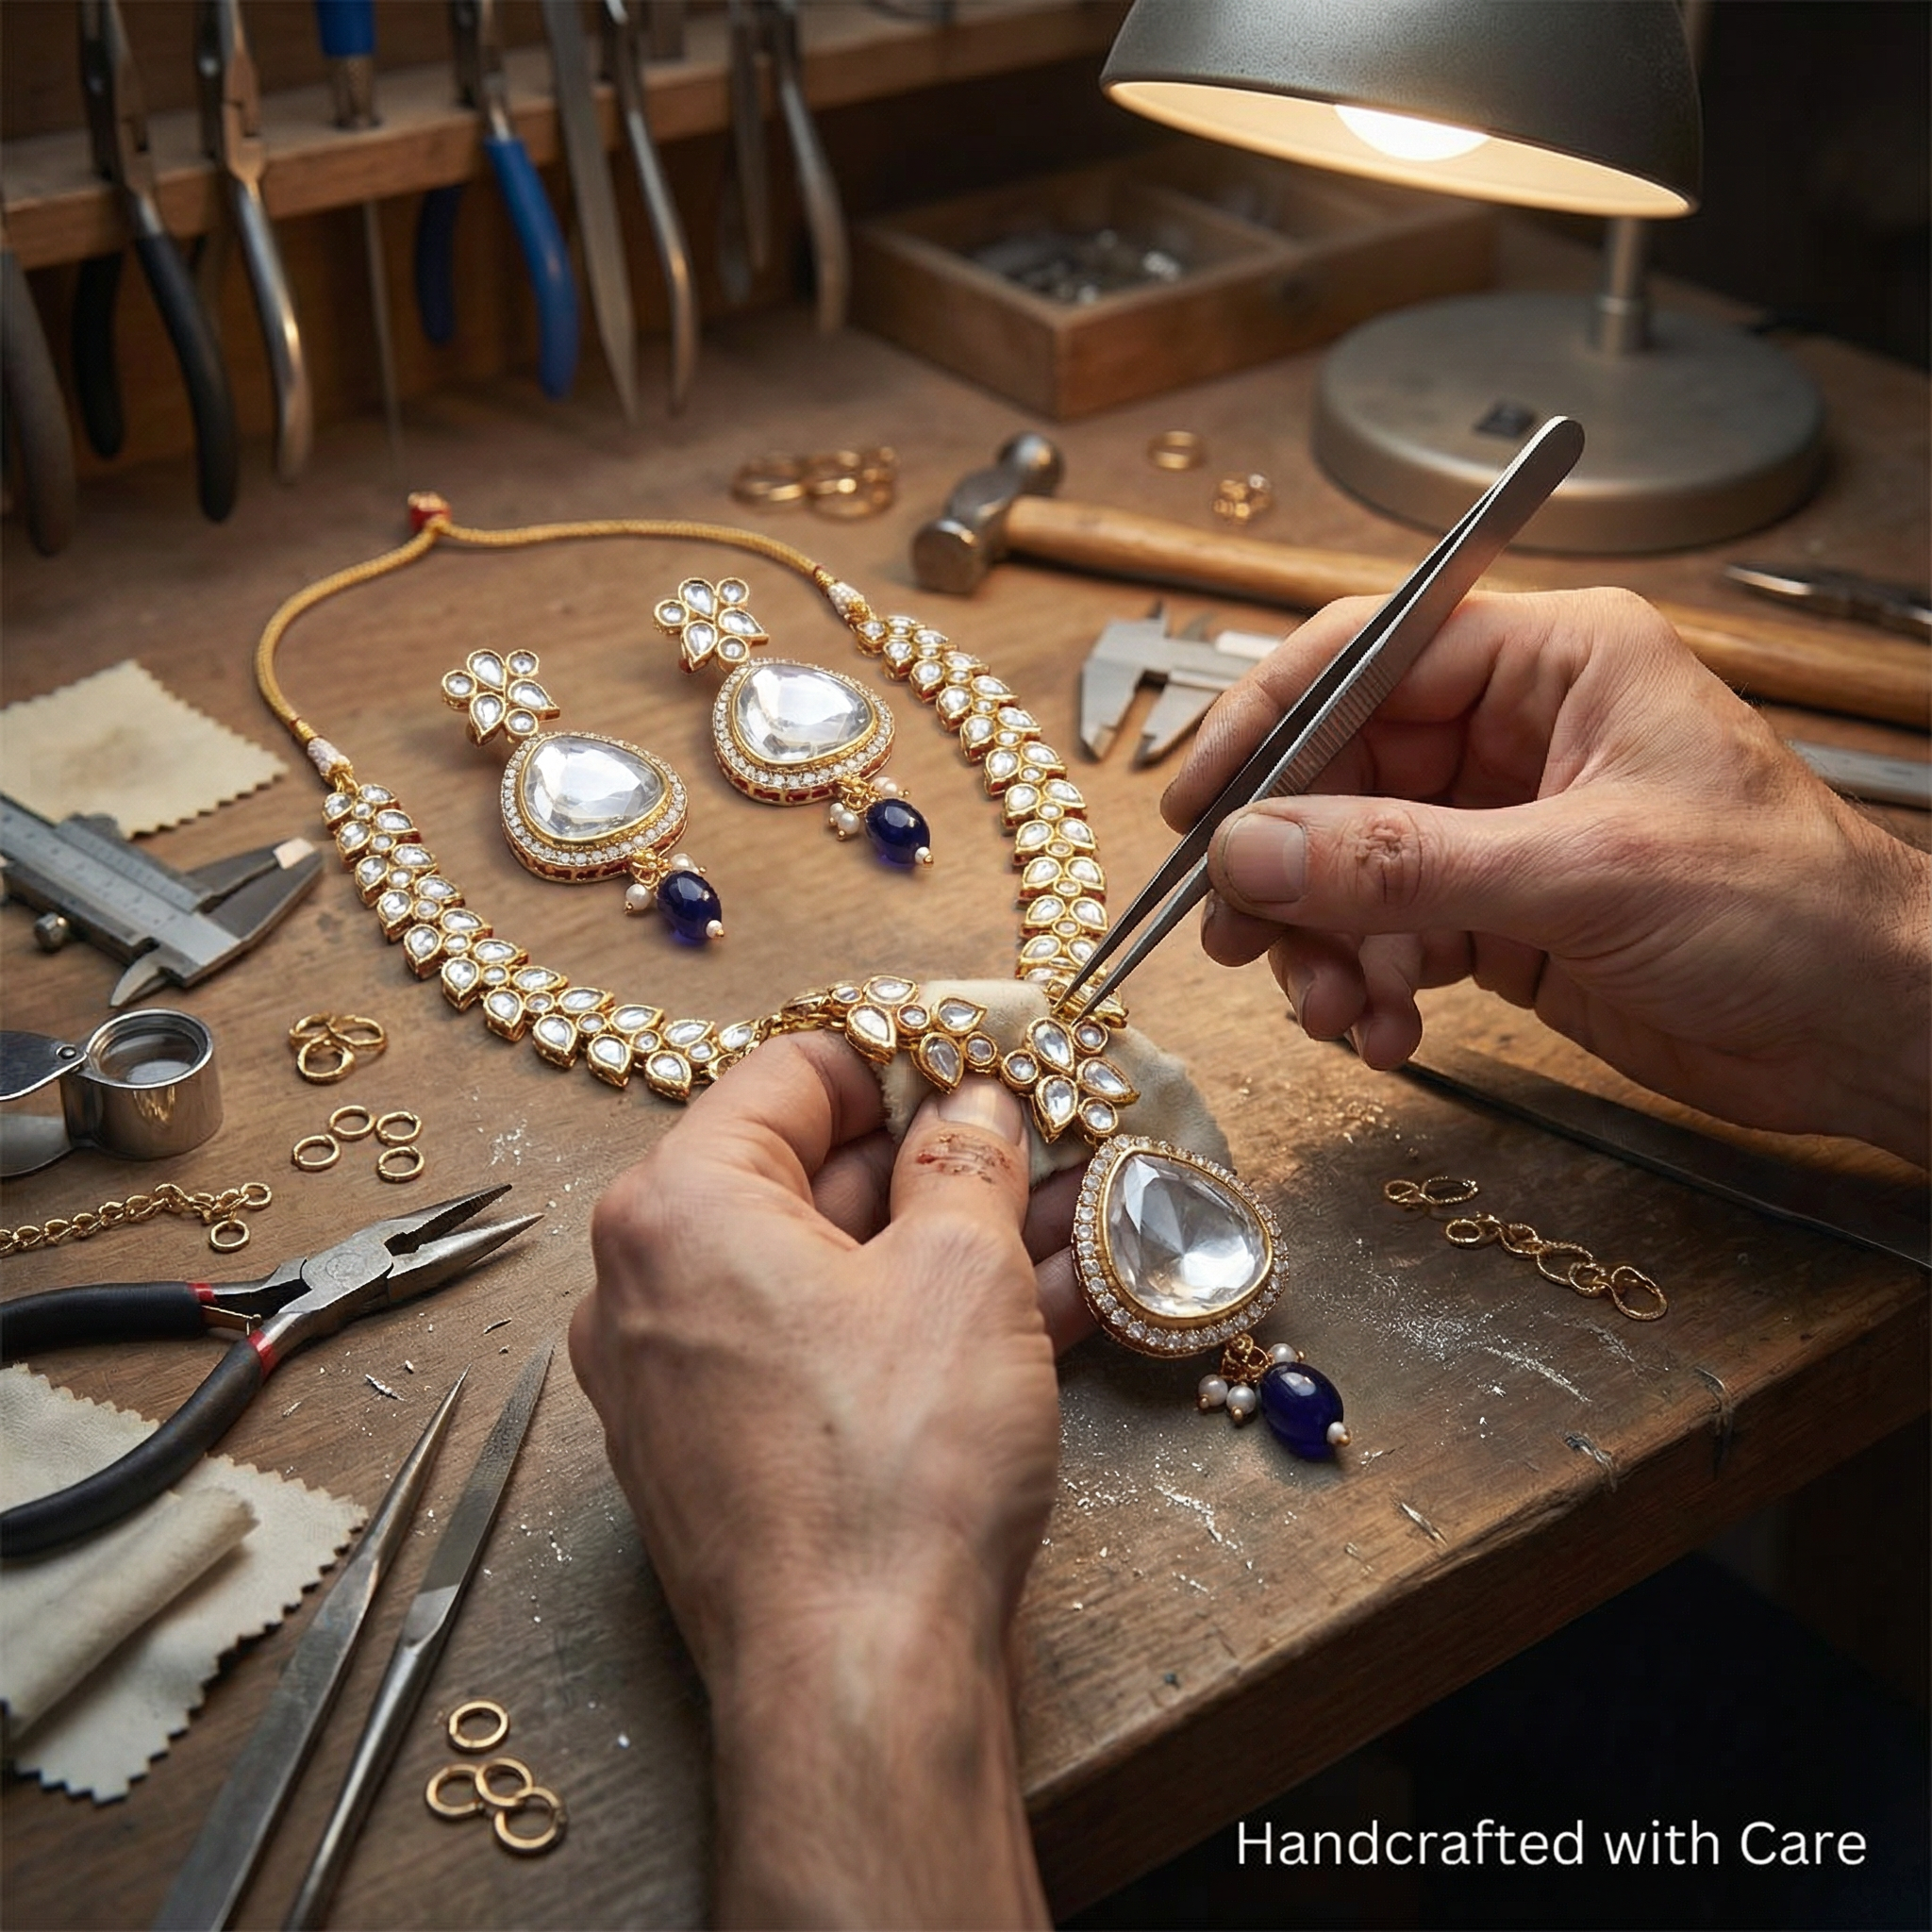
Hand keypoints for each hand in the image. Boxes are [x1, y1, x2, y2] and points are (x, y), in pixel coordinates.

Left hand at [571, 1034, 1073, 1924]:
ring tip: (1060, 1223)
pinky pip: (822, 1349)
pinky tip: (1028, 1313)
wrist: (859, 1685)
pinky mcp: (723, 1455)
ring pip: (827, 1270)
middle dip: (935, 1159)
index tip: (977, 1058)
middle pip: (805, 1173)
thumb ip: (965, 1160)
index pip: (789, 1074)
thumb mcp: (961, 1271)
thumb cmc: (891, 1473)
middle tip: (1034, 1144)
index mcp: (678, 1208)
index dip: (898, 1056)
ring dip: (944, 1244)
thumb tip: (970, 1109)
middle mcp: (649, 1287)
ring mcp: (678, 1380)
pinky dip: (911, 1323)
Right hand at [1165, 588, 1929, 1163]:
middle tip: (1240, 935)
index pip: (1365, 657)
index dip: (1267, 723)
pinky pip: (1387, 937)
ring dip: (1323, 946)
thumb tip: (1252, 849)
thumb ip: (1402, 861)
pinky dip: (1368, 989)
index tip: (1199, 805)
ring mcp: (1500, 827)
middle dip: (1287, 865)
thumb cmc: (1787, 910)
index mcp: (1549, 664)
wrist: (1870, 1029)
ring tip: (1336, 1011)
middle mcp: (1512, 734)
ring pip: (1350, 867)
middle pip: (1338, 773)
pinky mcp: (1499, 914)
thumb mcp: (1580, 873)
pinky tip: (1387, 1035)